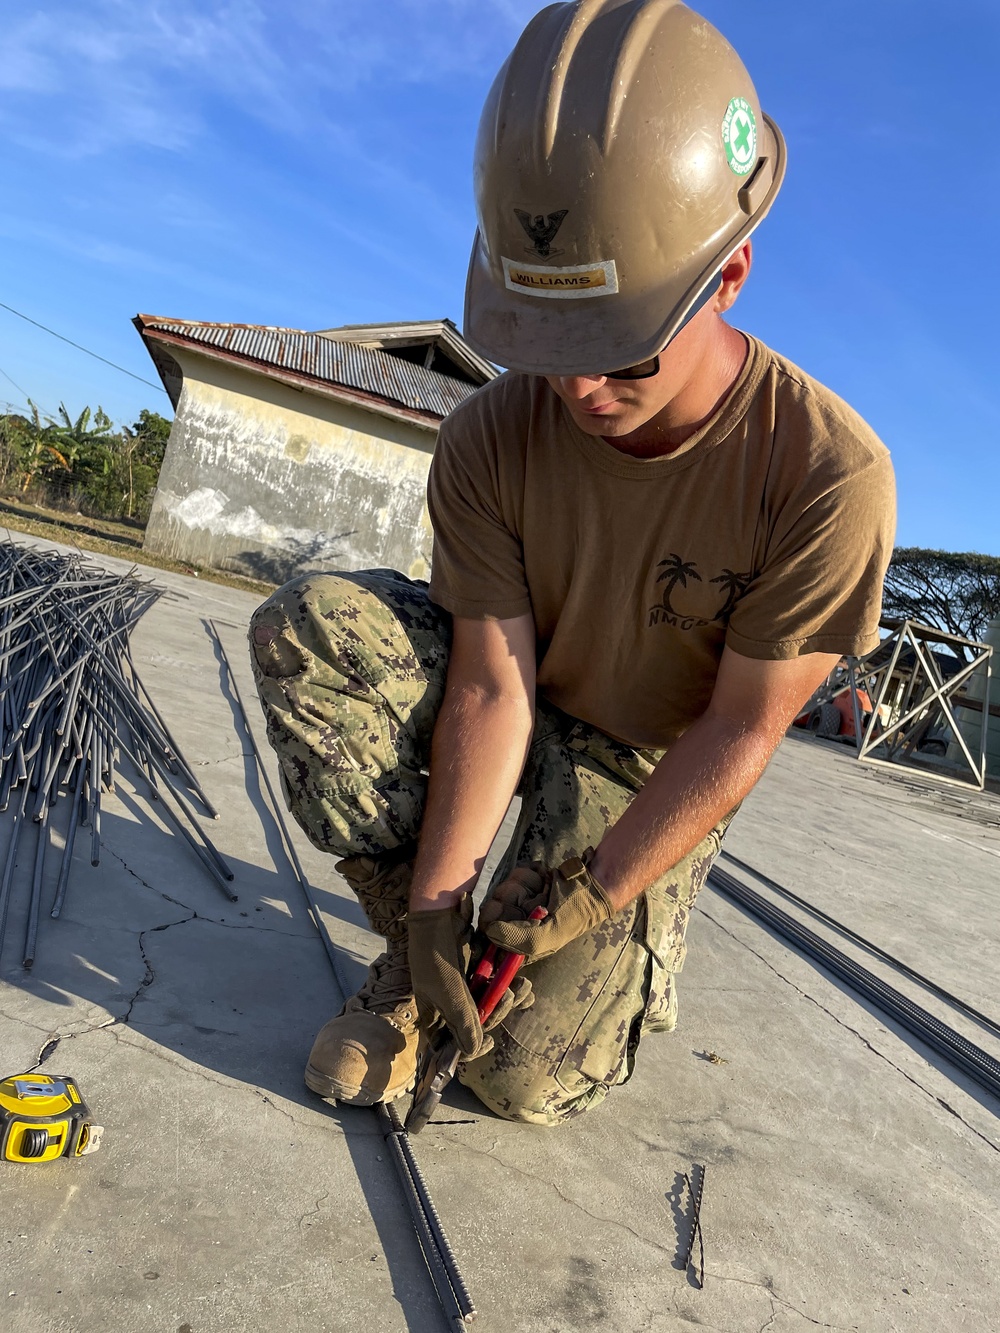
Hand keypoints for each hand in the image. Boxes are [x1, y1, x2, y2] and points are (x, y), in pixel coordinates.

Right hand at [407, 896, 533, 1057]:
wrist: (440, 913)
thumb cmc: (436, 953)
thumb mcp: (449, 991)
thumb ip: (463, 1021)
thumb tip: (474, 1050)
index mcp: (434, 1014)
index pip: (449, 1045)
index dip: (469, 1047)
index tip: (490, 1041)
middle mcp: (448, 1004)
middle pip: (476, 1024)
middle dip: (497, 1012)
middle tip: (509, 996)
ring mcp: (463, 988)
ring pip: (489, 1004)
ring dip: (507, 998)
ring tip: (522, 985)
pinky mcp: (476, 973)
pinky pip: (494, 986)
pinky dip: (509, 984)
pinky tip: (522, 982)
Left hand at [479, 855, 613, 960]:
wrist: (593, 884)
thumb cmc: (575, 914)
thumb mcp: (550, 934)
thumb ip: (518, 938)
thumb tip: (490, 930)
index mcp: (519, 941)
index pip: (489, 930)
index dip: (495, 921)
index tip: (512, 913)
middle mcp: (517, 920)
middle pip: (494, 905)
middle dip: (516, 898)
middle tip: (538, 901)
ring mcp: (521, 898)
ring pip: (505, 886)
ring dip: (528, 884)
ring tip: (546, 889)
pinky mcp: (527, 879)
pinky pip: (517, 871)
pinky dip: (532, 873)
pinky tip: (546, 879)